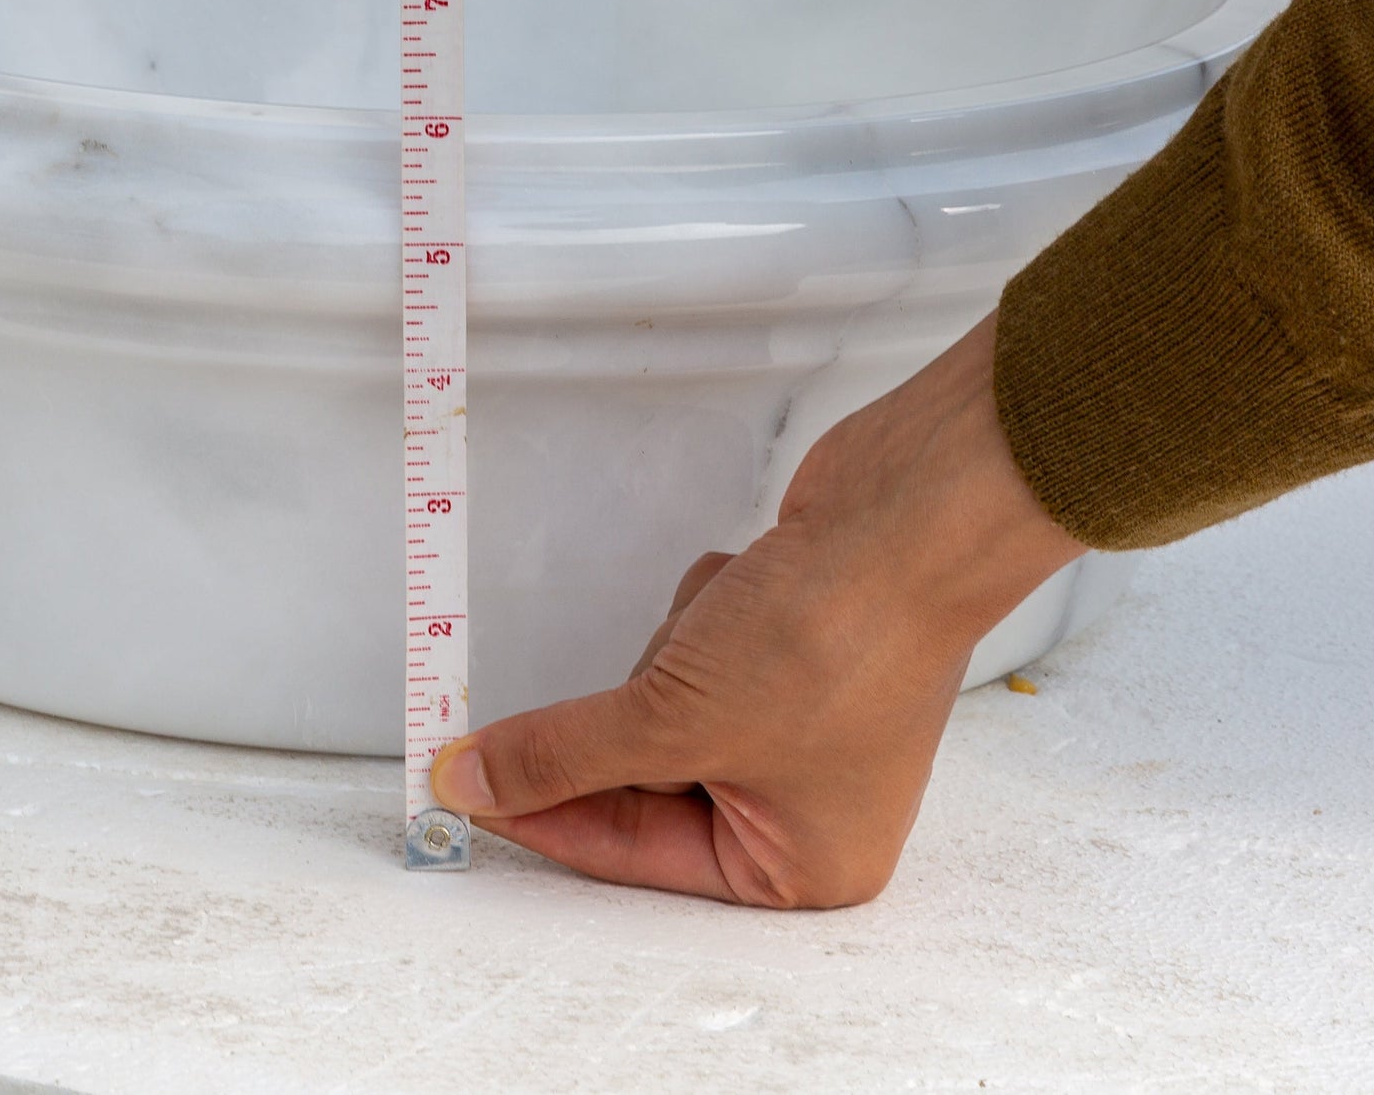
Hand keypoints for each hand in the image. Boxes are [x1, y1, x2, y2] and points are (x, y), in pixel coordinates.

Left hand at [430, 311, 1086, 906]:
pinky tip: (753, 589)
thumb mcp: (676, 718)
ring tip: (734, 625)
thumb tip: (476, 782)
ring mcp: (797, 719)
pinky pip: (692, 645)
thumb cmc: (842, 634)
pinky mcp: (784, 649)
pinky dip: (704, 611)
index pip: (630, 853)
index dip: (540, 812)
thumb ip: (563, 756)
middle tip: (665, 673)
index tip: (464, 783)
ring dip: (676, 651)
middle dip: (644, 706)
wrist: (909, 510)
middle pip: (643, 774)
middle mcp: (806, 801)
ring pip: (661, 699)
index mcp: (803, 862)